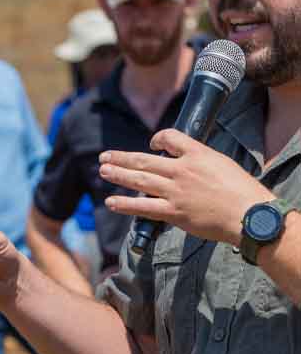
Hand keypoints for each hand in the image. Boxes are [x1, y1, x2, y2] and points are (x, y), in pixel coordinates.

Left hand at [99, 129, 274, 246]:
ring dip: (119, 175)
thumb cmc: (241, 190)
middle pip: (144, 160)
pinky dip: (125, 204)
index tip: (152, 144)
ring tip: (103, 170)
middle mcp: (182, 170)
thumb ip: (199, 160)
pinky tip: (111, 202)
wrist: (250, 215)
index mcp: (196, 154)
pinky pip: (144, 207)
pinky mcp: (174, 212)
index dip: (157, 139)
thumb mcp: (221, 162)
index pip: (168, 137)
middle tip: (104, 156)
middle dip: (121, 158)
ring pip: (140, 180)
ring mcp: (175, 192)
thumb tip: (183, 160)